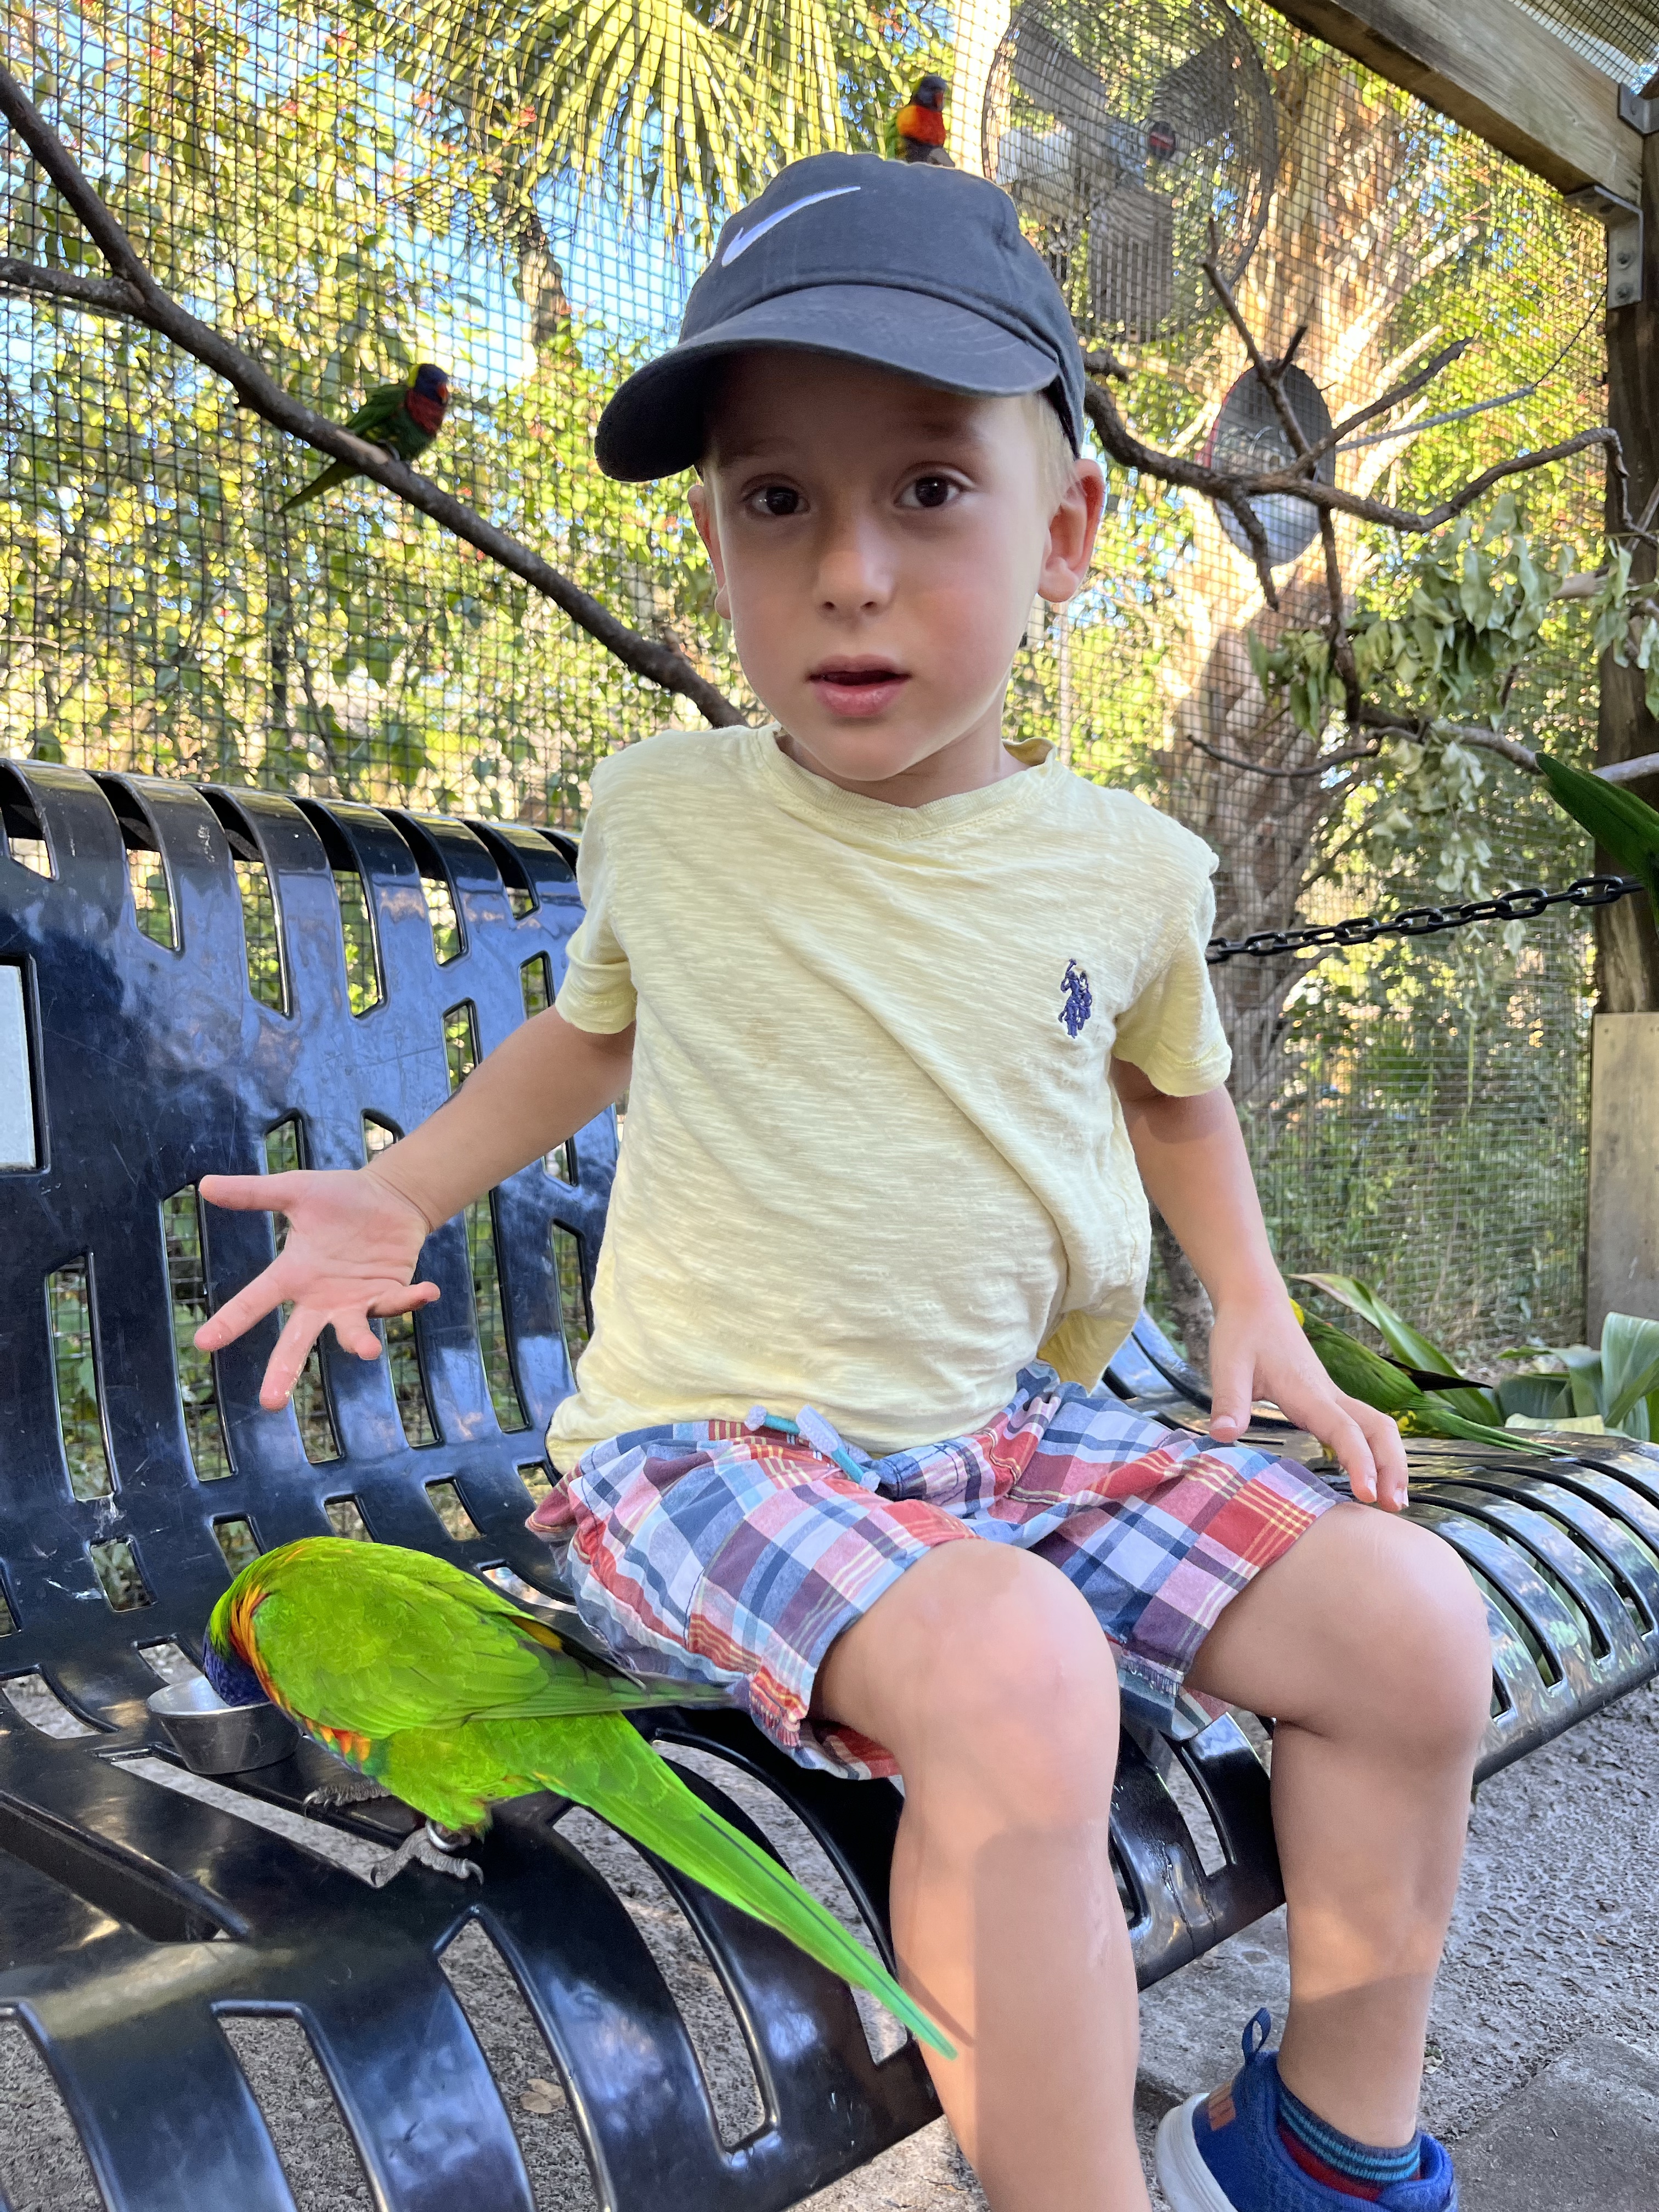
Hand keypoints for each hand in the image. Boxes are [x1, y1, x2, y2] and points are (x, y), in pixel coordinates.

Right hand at [194, 1168, 438, 1410]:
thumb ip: (253, 1193)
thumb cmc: (338, 1197)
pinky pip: (398, 1303)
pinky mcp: (389, 1293)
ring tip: (366, 1350)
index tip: (203, 1344)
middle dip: (284, 1370)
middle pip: (297, 1338)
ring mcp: (356, 1300)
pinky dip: (412, 1300)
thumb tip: (204, 1184)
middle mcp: (321, 1297)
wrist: (388, 1198)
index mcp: (293, 1275)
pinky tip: (427, 1291)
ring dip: (359, 1342)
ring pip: (353, 1332)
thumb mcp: (295, 1190)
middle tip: (270, 1403)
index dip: (230, 1321)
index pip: (255, 1300)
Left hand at [1205, 1289, 1408, 1510]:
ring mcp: (1331, 1397)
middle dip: (1393, 1466)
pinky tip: (1371, 1477)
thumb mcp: (1228, 1365)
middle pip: (1378, 1429)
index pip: (1345, 1431)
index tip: (1367, 1494)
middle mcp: (1328, 1395)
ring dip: (1390, 1460)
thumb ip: (1228, 1401)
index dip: (1360, 1463)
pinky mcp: (1326, 1399)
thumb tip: (1223, 1437)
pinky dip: (1376, 1451)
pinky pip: (1362, 1426)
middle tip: (1395, 1507)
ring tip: (1392, 1501)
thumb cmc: (1242, 1333)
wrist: (1255, 1304)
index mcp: (1308, 1391)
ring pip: (1377, 1426)